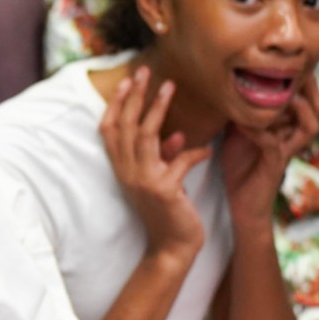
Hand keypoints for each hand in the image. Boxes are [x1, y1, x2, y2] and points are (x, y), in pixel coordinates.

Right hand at [100, 67, 212, 258]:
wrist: (172, 248)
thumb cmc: (169, 212)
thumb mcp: (163, 180)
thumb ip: (164, 157)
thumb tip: (176, 135)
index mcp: (122, 169)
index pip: (109, 131)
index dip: (115, 105)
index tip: (126, 82)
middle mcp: (127, 173)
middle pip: (126, 126)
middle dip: (134, 96)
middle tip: (143, 71)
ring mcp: (143, 181)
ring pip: (147, 136)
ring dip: (158, 108)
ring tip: (170, 86)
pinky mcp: (163, 190)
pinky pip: (180, 161)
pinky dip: (195, 152)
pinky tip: (208, 149)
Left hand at [219, 72, 318, 235]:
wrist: (242, 206)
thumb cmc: (242, 168)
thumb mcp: (239, 132)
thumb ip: (240, 111)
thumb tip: (227, 84)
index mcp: (287, 127)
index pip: (305, 98)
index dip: (303, 80)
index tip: (287, 62)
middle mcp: (292, 137)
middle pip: (316, 108)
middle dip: (309, 88)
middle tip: (292, 72)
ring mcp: (286, 152)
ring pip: (308, 126)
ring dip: (297, 109)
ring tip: (281, 96)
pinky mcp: (275, 166)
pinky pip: (273, 145)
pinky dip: (259, 133)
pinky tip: (244, 125)